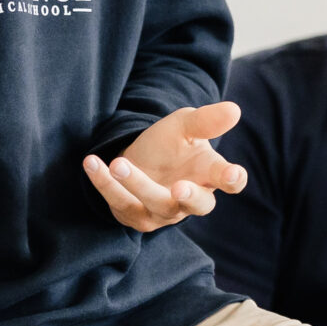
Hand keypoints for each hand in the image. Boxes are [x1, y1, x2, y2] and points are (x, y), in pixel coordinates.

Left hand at [84, 102, 248, 231]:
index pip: (231, 182)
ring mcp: (163, 213)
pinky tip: (92, 162)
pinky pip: (119, 202)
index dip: (232, 179)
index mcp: (210, 175)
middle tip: (178, 189)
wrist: (139, 158)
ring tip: (119, 163)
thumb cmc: (170, 143)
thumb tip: (234, 110)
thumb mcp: (186, 125)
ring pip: (154, 204)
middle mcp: (190, 200)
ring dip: (137, 184)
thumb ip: (207, 121)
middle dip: (189, 198)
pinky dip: (104, 183)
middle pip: (198, 206)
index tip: (231, 173)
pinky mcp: (134, 215)